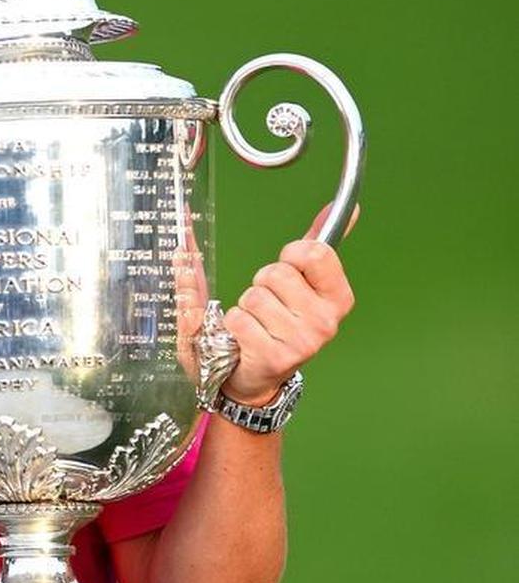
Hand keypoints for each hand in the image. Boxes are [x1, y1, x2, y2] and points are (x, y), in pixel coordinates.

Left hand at [222, 206, 357, 404]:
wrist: (259, 375)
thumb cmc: (280, 322)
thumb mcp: (304, 283)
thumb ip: (317, 247)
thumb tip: (349, 207)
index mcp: (339, 298)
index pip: (313, 252)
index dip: (291, 255)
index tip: (289, 269)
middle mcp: (326, 321)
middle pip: (277, 273)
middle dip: (263, 283)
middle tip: (269, 305)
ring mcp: (302, 342)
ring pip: (254, 296)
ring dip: (246, 306)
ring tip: (257, 323)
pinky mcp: (273, 357)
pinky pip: (238, 319)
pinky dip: (233, 326)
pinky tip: (246, 339)